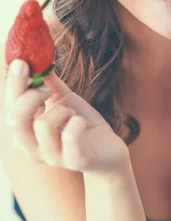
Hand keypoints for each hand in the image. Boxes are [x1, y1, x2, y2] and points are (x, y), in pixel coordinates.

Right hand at [3, 59, 128, 174]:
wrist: (109, 151)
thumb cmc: (82, 125)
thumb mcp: (64, 100)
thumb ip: (49, 83)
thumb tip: (38, 59)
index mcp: (26, 132)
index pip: (10, 108)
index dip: (14, 84)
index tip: (23, 63)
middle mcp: (33, 148)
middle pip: (15, 120)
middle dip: (31, 96)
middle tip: (47, 89)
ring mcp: (52, 157)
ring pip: (43, 125)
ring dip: (62, 110)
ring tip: (72, 114)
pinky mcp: (74, 161)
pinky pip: (69, 135)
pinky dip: (77, 121)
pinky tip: (81, 122)